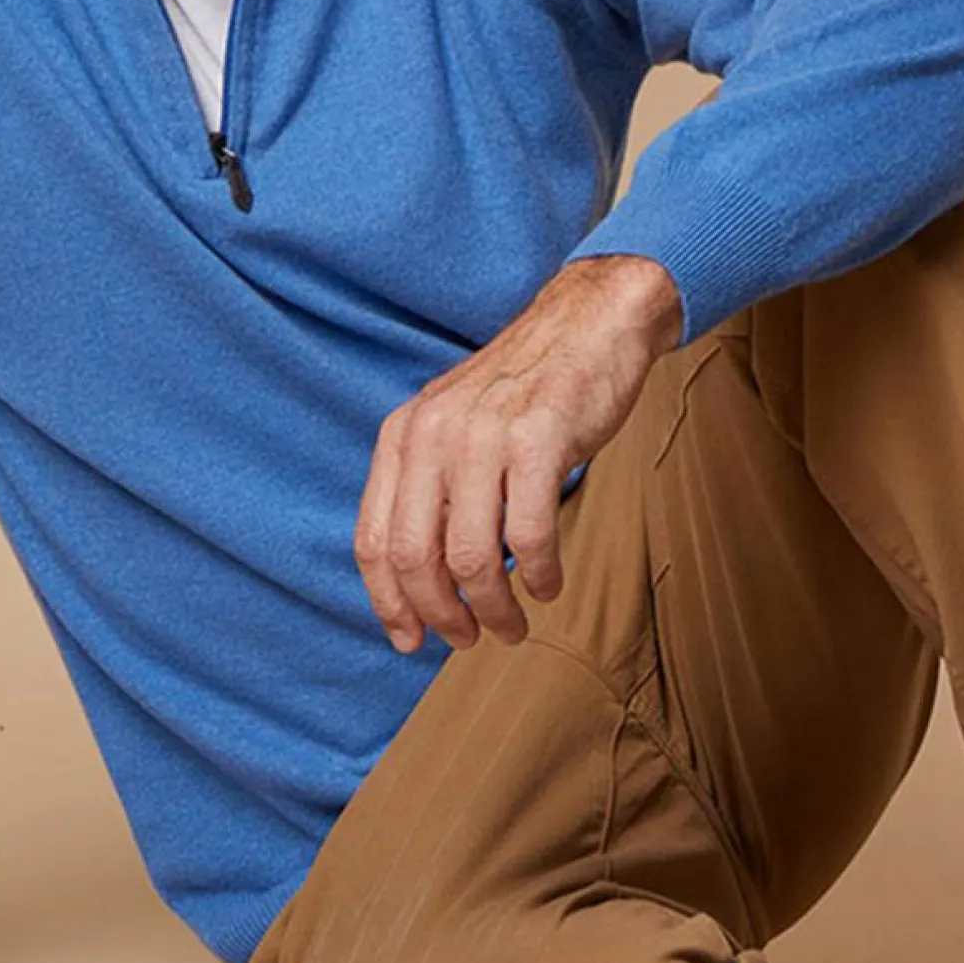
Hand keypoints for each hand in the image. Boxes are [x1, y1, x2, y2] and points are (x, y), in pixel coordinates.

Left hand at [355, 254, 682, 652]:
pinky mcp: (538, 440)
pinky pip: (528, 536)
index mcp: (402, 436)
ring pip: (471, 557)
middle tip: (468, 639)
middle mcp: (432, 435)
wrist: (588, 321)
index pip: (374, 541)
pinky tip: (547, 584)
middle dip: (441, 615)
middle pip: (416, 558)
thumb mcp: (454, 428)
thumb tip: (423, 582)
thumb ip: (430, 489)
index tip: (410, 641)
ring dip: (493, 609)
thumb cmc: (525, 389)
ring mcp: (483, 436)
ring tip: (513, 624)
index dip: (389, 603)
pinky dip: (538, 575)